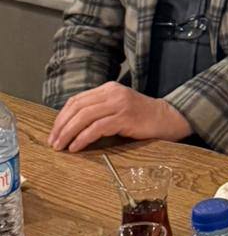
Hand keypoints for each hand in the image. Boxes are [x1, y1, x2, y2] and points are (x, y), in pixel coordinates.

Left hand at [48, 84, 190, 151]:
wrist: (166, 118)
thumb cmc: (140, 118)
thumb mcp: (117, 108)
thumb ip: (98, 111)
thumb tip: (70, 127)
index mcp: (108, 88)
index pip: (77, 100)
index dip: (61, 117)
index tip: (53, 133)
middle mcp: (112, 92)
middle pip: (78, 107)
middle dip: (61, 126)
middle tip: (53, 142)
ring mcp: (119, 104)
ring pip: (85, 116)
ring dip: (68, 133)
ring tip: (61, 147)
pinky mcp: (125, 117)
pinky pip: (97, 128)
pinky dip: (83, 138)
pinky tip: (76, 147)